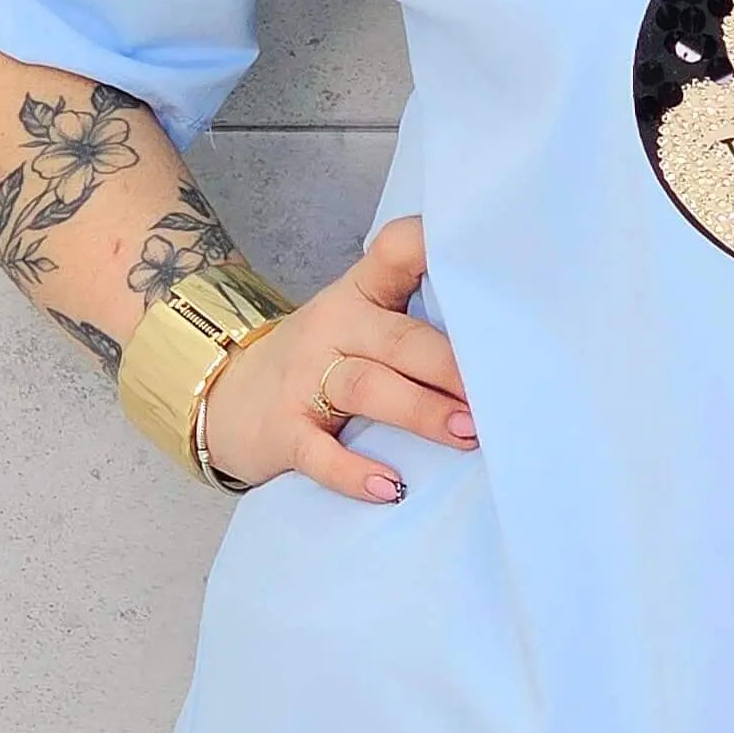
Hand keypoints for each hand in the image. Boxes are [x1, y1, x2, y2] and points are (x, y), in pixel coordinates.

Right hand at [201, 213, 476, 502]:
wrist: (226, 396)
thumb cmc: (323, 360)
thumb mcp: (360, 324)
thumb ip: (416, 321)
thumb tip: (506, 347)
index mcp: (361, 293)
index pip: (394, 252)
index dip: (430, 245)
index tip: (481, 256)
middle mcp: (334, 327)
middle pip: (399, 339)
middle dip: (450, 366)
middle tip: (499, 391)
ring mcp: (304, 378)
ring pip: (367, 387)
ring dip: (421, 410)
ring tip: (467, 432)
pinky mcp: (283, 431)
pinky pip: (319, 453)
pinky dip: (354, 471)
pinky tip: (391, 486)